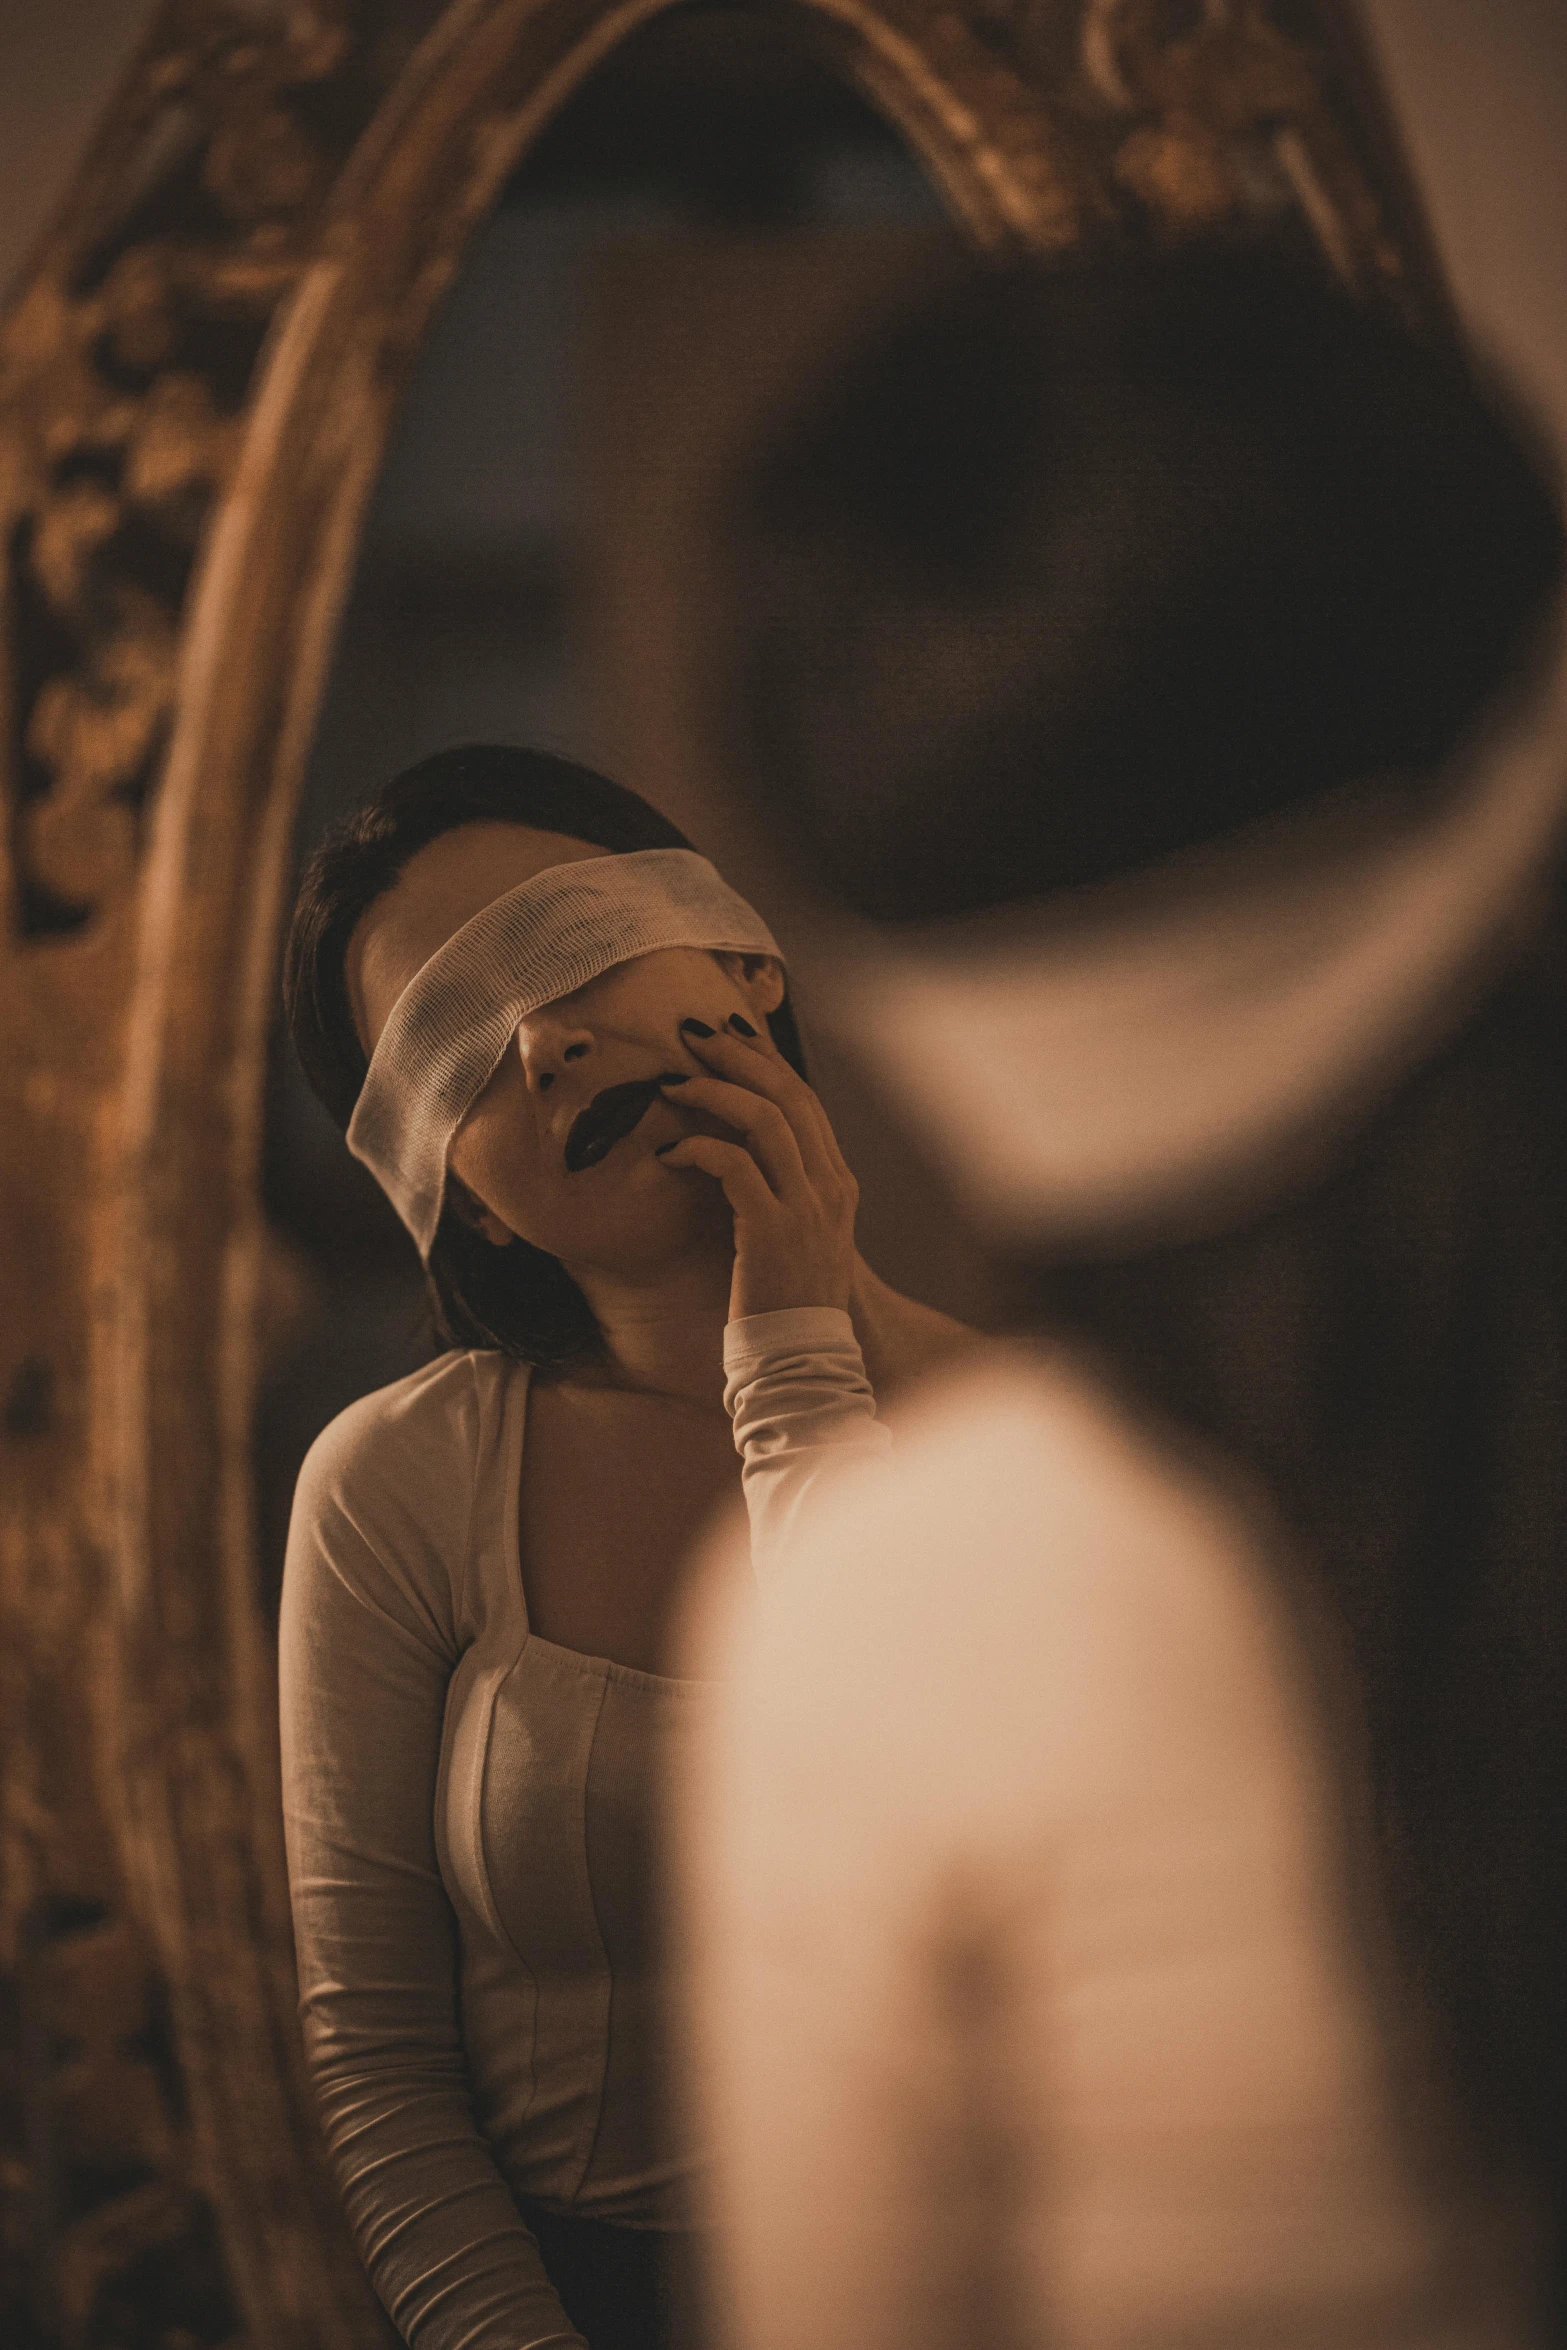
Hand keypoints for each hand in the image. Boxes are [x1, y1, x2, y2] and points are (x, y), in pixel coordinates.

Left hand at [655, 1016, 858, 1319]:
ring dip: (714, 1092)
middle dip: (739, 1056)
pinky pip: (734, 1166)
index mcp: (837, 1184)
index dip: (766, 1061)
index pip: (805, 1101)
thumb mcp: (799, 1236)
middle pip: (789, 1095)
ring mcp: (805, 1209)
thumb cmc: (786, 1300)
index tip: (728, 1037)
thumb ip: (784, 1191)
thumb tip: (738, 1151)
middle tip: (693, 1036)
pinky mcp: (771, 1232)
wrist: (799, 1358)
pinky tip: (670, 1151)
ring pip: (765, 1120)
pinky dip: (698, 1148)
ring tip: (674, 1083)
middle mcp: (829, 1188)